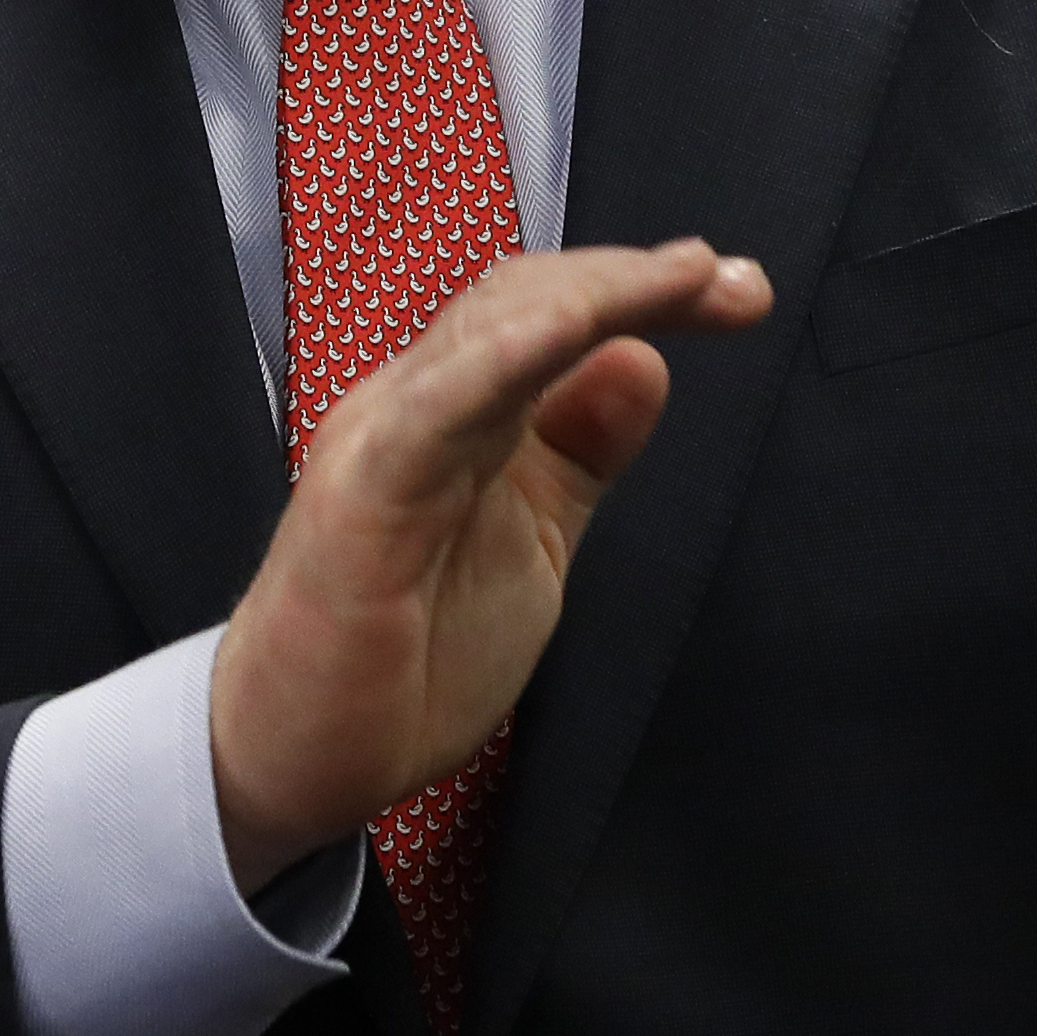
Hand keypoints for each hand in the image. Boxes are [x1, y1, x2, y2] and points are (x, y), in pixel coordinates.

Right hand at [209, 237, 769, 890]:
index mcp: (458, 410)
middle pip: (525, 298)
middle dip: (637, 279)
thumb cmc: (407, 655)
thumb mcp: (536, 542)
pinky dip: (507, 360)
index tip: (741, 294)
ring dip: (593, 296)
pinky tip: (576, 332)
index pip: (549, 312)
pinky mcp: (364, 494)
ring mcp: (385, 439)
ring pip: (488, 332)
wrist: (295, 756)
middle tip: (739, 283)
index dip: (641, 289)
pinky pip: (440, 410)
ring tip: (683, 279)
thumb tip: (647, 361)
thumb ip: (582, 455)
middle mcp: (418, 403)